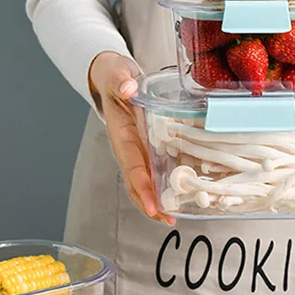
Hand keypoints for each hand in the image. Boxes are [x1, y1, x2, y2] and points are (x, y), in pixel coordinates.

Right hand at [89, 52, 174, 224]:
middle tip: (167, 220)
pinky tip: (180, 196)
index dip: (142, 187)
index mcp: (121, 135)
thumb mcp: (117, 74)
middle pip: (136, 183)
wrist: (114, 77)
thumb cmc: (115, 77)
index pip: (132, 165)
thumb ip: (121, 81)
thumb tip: (128, 89)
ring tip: (173, 218)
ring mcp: (138, 150)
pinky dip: (164, 185)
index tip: (152, 205)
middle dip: (150, 203)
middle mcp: (129, 148)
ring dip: (157, 201)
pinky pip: (154, 171)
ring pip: (144, 182)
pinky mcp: (147, 148)